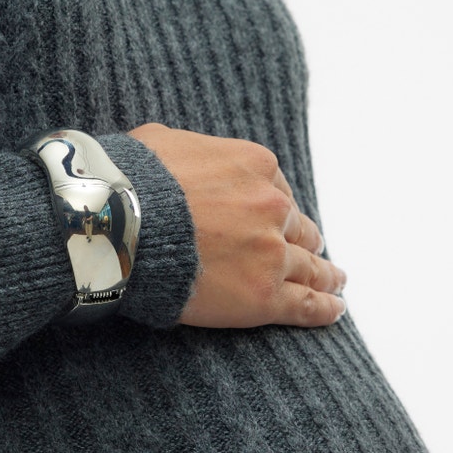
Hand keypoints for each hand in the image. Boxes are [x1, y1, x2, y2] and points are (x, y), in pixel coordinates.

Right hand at [127, 122, 347, 327]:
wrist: (117, 222)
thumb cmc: (131, 181)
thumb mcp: (163, 144)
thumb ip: (188, 153)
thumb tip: (176, 159)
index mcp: (255, 167)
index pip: (276, 190)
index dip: (273, 208)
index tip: (271, 219)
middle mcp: (272, 207)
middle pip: (297, 228)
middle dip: (300, 238)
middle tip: (310, 250)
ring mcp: (271, 252)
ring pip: (310, 267)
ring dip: (325, 274)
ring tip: (335, 283)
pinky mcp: (264, 296)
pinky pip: (306, 304)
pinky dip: (324, 307)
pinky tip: (334, 308)